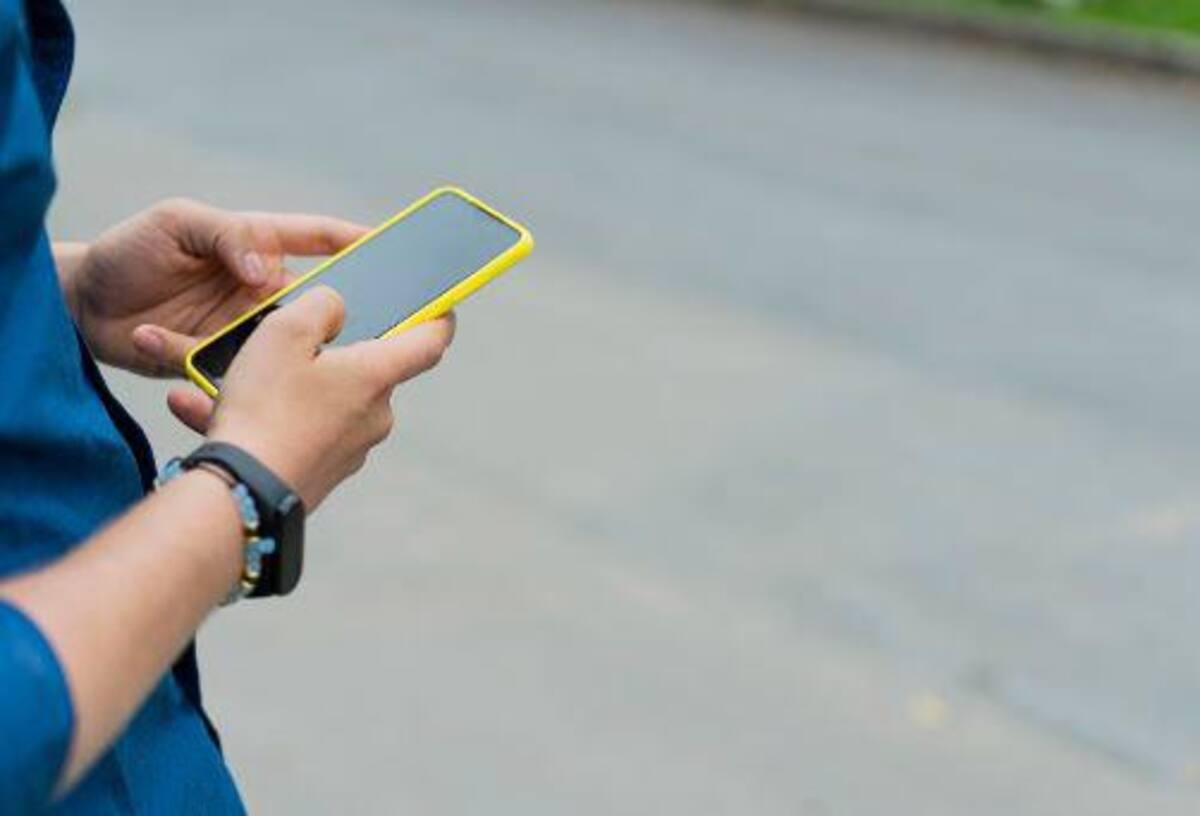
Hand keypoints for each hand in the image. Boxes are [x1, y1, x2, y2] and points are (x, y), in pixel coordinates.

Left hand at [64, 198, 366, 375]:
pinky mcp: (217, 364)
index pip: (321, 240)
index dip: (361, 242)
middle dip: (337, 315)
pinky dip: (188, 361)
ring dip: (262, 353)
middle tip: (352, 326)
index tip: (399, 249)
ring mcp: (242, 330)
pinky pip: (225, 373)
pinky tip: (151, 339)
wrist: (79, 305)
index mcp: (259, 247)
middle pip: (315, 303)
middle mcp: (260, 291)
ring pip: (278, 348)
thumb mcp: (178, 223)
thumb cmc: (130, 251)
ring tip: (234, 345)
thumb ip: (229, 237)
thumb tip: (268, 272)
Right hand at [202, 287, 454, 508]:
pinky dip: (261, 418)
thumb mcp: (285, 331)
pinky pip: (295, 432)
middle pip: (366, 371)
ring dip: (280, 387)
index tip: (441, 306)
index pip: (430, 342)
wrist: (241, 497)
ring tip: (223, 382)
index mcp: (376, 376)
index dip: (437, 317)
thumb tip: (337, 307)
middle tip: (288, 340)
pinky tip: (202, 409)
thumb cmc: (265, 409)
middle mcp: (375, 415)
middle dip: (329, 354)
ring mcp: (351, 449)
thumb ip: (321, 305)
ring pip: (320, 401)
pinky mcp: (322, 473)